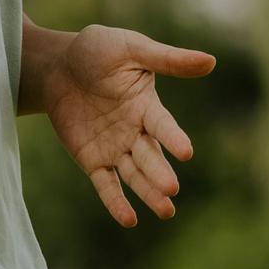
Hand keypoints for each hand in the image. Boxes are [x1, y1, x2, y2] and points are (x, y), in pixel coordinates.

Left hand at [39, 23, 216, 226]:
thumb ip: (167, 59)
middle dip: (160, 173)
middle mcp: (136, 131)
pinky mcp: (93, 161)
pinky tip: (129, 220)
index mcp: (147, 106)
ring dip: (148, 193)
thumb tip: (211, 61)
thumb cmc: (97, 50)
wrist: (57, 65)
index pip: (163, 126)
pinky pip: (106, 185)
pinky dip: (116, 202)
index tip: (186, 152)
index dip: (173, 138)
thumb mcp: (131, 48)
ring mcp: (115, 148)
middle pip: (150, 156)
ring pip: (134, 175)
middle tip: (171, 189)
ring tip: (165, 211)